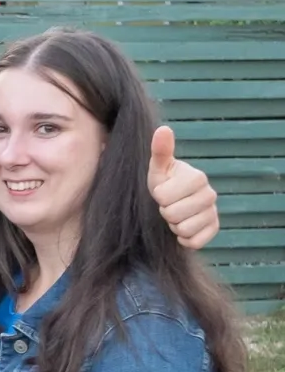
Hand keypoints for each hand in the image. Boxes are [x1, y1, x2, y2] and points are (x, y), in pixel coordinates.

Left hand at [147, 126, 219, 248]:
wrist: (173, 202)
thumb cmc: (164, 183)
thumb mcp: (158, 168)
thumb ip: (160, 151)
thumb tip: (162, 129)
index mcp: (198, 177)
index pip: (165, 197)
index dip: (158, 197)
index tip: (161, 192)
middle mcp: (211, 194)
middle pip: (174, 215)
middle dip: (165, 212)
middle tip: (168, 206)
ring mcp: (213, 213)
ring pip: (184, 229)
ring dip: (174, 226)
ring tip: (175, 216)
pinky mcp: (214, 229)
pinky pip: (195, 242)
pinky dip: (184, 239)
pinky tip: (183, 229)